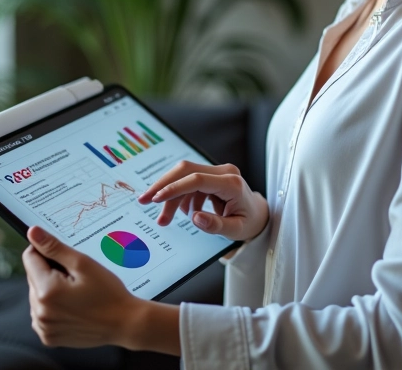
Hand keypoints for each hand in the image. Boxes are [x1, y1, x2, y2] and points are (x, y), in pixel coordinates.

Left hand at [23, 226, 143, 347]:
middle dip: (50, 271)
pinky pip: (41, 313)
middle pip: (32, 277)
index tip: (64, 255)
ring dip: (50, 288)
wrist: (123, 323)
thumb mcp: (83, 264)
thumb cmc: (108, 293)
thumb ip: (54, 248)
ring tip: (76, 292)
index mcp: (46, 292)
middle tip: (75, 275)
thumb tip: (33, 232)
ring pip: (36, 295)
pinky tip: (71, 305)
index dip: (46, 250)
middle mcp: (39, 313)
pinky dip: (52, 306)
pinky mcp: (49, 337)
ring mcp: (43, 327)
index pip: (30, 258)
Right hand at [137, 160, 268, 240]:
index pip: (197, 179)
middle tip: (144, 201)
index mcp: (231, 183)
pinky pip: (188, 181)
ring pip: (184, 175)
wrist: (257, 214)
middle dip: (163, 184)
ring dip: (170, 195)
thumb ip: (216, 225)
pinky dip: (180, 196)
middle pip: (186, 169)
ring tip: (164, 219)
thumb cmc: (249, 223)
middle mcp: (223, 171)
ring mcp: (216, 171)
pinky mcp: (210, 175)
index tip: (156, 199)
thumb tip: (195, 218)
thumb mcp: (236, 230)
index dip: (175, 188)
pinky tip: (183, 212)